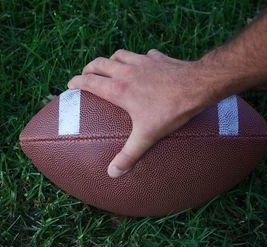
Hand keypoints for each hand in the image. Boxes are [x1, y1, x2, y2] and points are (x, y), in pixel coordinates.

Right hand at [68, 49, 216, 176]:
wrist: (196, 86)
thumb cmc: (170, 110)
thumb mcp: (147, 135)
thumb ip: (129, 154)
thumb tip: (113, 173)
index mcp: (118, 89)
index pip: (89, 82)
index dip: (76, 82)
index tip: (70, 85)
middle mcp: (126, 72)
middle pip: (99, 63)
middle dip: (89, 68)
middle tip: (86, 75)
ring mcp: (142, 61)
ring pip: (119, 55)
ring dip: (111, 60)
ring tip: (110, 67)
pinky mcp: (157, 58)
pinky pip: (144, 54)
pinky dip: (139, 58)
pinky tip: (144, 64)